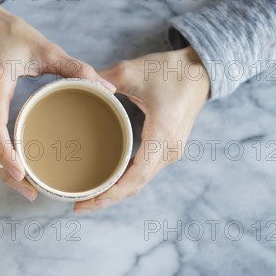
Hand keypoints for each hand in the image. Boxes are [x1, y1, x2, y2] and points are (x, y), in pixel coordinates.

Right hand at [0, 5, 115, 200]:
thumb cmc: (8, 32)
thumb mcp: (44, 48)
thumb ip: (76, 68)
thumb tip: (107, 90)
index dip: (4, 154)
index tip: (20, 174)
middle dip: (5, 174)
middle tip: (31, 193)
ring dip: (0, 170)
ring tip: (27, 187)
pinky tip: (16, 166)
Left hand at [74, 46, 209, 212]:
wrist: (201, 69)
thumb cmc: (170, 70)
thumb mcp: (132, 71)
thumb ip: (101, 80)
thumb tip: (74, 86)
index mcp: (162, 135)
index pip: (136, 177)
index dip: (111, 193)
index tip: (88, 201)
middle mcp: (169, 150)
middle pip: (136, 186)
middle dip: (107, 199)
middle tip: (78, 205)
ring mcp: (170, 152)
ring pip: (140, 182)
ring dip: (116, 193)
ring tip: (88, 198)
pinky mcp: (167, 149)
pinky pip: (144, 172)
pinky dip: (125, 181)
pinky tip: (106, 182)